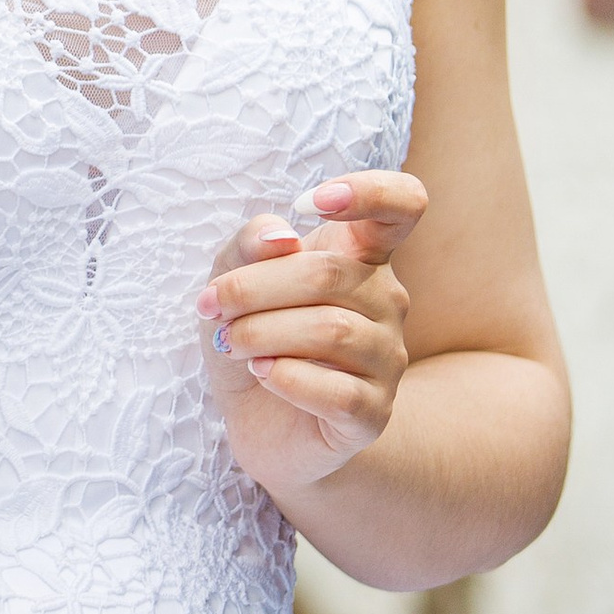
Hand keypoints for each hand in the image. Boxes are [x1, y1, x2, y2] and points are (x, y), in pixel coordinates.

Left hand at [196, 172, 424, 491]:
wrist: (258, 421)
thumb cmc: (254, 334)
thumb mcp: (234, 277)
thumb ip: (251, 244)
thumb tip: (282, 237)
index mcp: (362, 254)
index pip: (402, 204)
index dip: (369, 192)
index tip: (312, 201)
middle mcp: (387, 300)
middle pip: (329, 273)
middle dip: (254, 286)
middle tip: (211, 305)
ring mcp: (387, 359)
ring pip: (332, 331)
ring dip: (263, 333)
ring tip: (232, 342)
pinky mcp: (373, 413)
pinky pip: (337, 391)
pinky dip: (287, 378)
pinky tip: (263, 373)